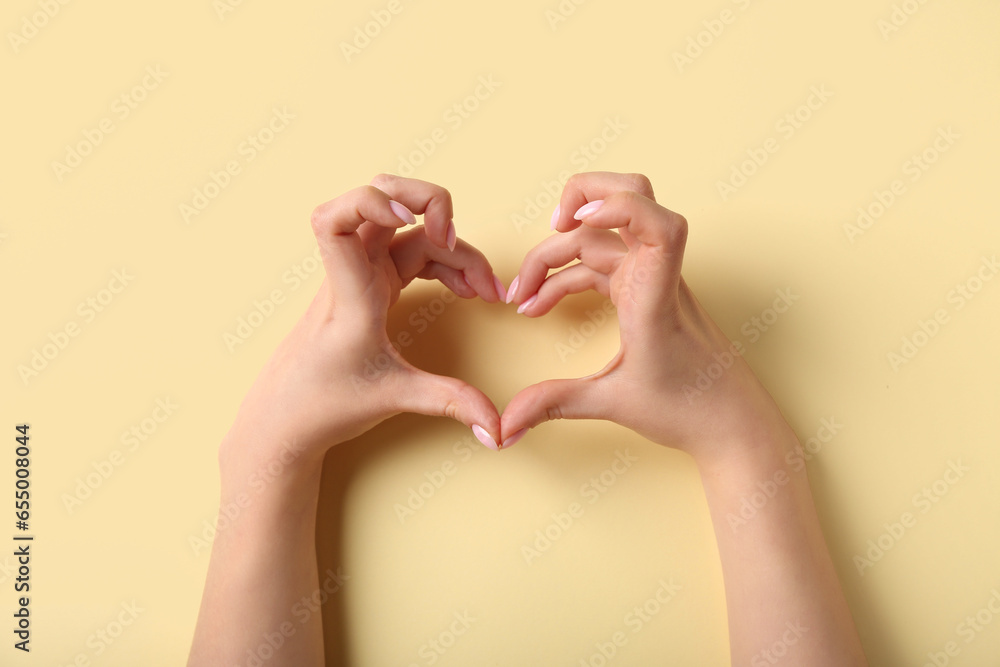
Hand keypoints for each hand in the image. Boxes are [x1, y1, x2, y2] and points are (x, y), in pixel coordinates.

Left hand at [221, 175, 505, 487]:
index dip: (370, 201)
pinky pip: (411, 253)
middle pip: (384, 201)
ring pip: (407, 229)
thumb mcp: (393, 399)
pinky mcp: (371, 286)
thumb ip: (450, 402)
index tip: (408, 218)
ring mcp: (361, 276)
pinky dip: (443, 262)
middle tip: (456, 239)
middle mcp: (353, 274)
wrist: (285, 420)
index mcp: (349, 294)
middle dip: (429, 204)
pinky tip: (466, 290)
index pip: (333, 220)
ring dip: (449, 244)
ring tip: (485, 289)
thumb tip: (497, 427)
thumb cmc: (324, 403)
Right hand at [500, 172, 794, 463]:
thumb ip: (555, 405)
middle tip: (548, 233)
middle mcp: (656, 277)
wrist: (730, 423)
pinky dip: (567, 276)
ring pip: (603, 236)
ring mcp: (652, 279)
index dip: (619, 205)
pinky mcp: (645, 290)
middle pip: (627, 201)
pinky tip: (541, 305)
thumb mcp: (614, 405)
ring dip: (559, 254)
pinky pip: (602, 264)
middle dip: (579, 202)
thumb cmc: (688, 409)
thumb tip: (505, 425)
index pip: (659, 226)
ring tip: (522, 296)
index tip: (576, 220)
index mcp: (656, 298)